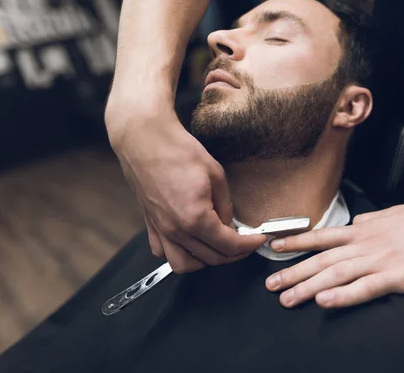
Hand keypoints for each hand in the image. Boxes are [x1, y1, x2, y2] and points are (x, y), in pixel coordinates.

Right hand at [106, 101, 266, 272]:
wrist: (144, 139)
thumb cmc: (177, 151)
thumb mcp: (215, 174)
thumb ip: (225, 206)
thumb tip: (229, 224)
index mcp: (195, 218)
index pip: (228, 245)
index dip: (249, 245)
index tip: (258, 240)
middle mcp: (175, 230)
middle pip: (210, 258)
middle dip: (233, 255)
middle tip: (245, 243)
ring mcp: (160, 229)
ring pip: (183, 265)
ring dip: (204, 261)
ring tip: (217, 248)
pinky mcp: (149, 224)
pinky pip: (163, 252)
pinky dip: (178, 254)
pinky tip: (189, 243)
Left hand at [265, 189, 403, 307]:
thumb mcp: (394, 213)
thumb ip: (372, 219)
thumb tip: (357, 220)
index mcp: (364, 228)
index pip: (322, 235)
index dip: (295, 242)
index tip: (273, 247)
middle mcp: (366, 243)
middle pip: (321, 259)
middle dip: (293, 272)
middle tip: (269, 285)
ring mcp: (380, 259)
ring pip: (336, 274)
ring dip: (308, 287)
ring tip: (286, 299)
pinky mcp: (398, 276)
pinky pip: (365, 288)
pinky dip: (343, 296)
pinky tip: (324, 302)